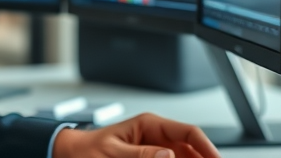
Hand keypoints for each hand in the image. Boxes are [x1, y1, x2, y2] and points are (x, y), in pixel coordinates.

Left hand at [52, 113, 219, 157]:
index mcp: (149, 125)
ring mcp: (156, 150)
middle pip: (192, 149)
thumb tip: (168, 155)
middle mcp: (156, 136)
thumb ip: (140, 154)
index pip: (189, 132)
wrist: (72, 155)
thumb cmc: (88, 150)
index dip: (208, 147)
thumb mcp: (112, 153)